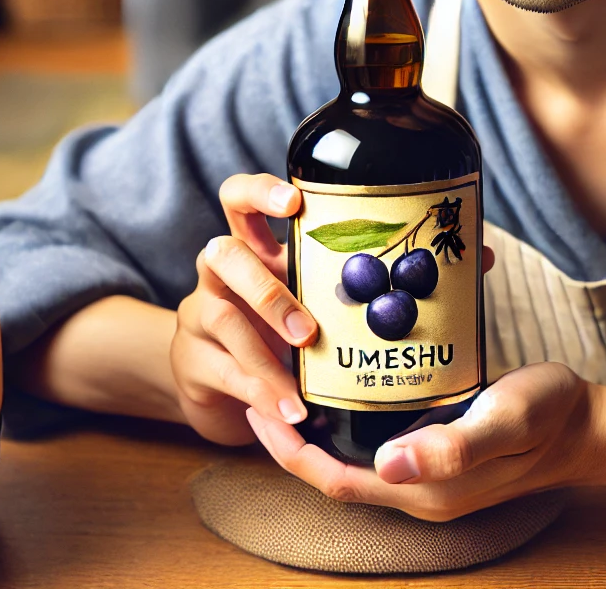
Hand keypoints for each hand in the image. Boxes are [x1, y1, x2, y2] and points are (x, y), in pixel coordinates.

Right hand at [169, 174, 315, 445]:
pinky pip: (225, 373)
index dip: (259, 192)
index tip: (294, 202)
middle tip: (306, 331)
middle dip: (267, 291)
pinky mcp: (192, 362)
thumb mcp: (300, 302)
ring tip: (300, 394)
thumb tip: (413, 295)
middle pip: (223, 255)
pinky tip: (288, 412)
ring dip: (266, 359)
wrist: (213, 382)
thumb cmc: (272, 332)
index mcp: (250, 250)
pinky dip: (261, 394)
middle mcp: (218, 274)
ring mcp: (199, 315)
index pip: (238, 199)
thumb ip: (334, 293)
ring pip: (224, 319)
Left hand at [246, 362, 593, 520]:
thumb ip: (453, 446)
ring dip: (317, 424)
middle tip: (261, 379)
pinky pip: (377, 439)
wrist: (589, 424)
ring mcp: (426, 473)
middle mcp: (418, 490)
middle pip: (333, 471)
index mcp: (424, 491)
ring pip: (352, 455)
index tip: (257, 406)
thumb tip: (387, 465)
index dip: (289, 451)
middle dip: (291, 434)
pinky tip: (342, 376)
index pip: (334, 481)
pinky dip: (349, 414)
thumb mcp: (506, 420)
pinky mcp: (436, 451)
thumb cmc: (550, 417)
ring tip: (288, 374)